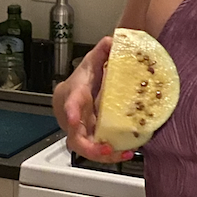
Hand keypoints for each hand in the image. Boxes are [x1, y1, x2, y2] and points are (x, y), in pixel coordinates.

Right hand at [52, 35, 133, 163]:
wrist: (70, 94)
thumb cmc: (81, 81)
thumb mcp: (91, 63)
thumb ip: (102, 51)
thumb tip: (113, 40)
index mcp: (74, 96)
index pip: (70, 103)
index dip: (70, 111)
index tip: (73, 119)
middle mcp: (75, 118)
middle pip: (76, 138)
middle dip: (89, 146)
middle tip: (105, 147)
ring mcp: (81, 131)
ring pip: (87, 149)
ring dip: (104, 155)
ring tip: (123, 153)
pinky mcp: (91, 140)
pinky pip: (98, 151)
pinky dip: (112, 155)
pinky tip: (127, 152)